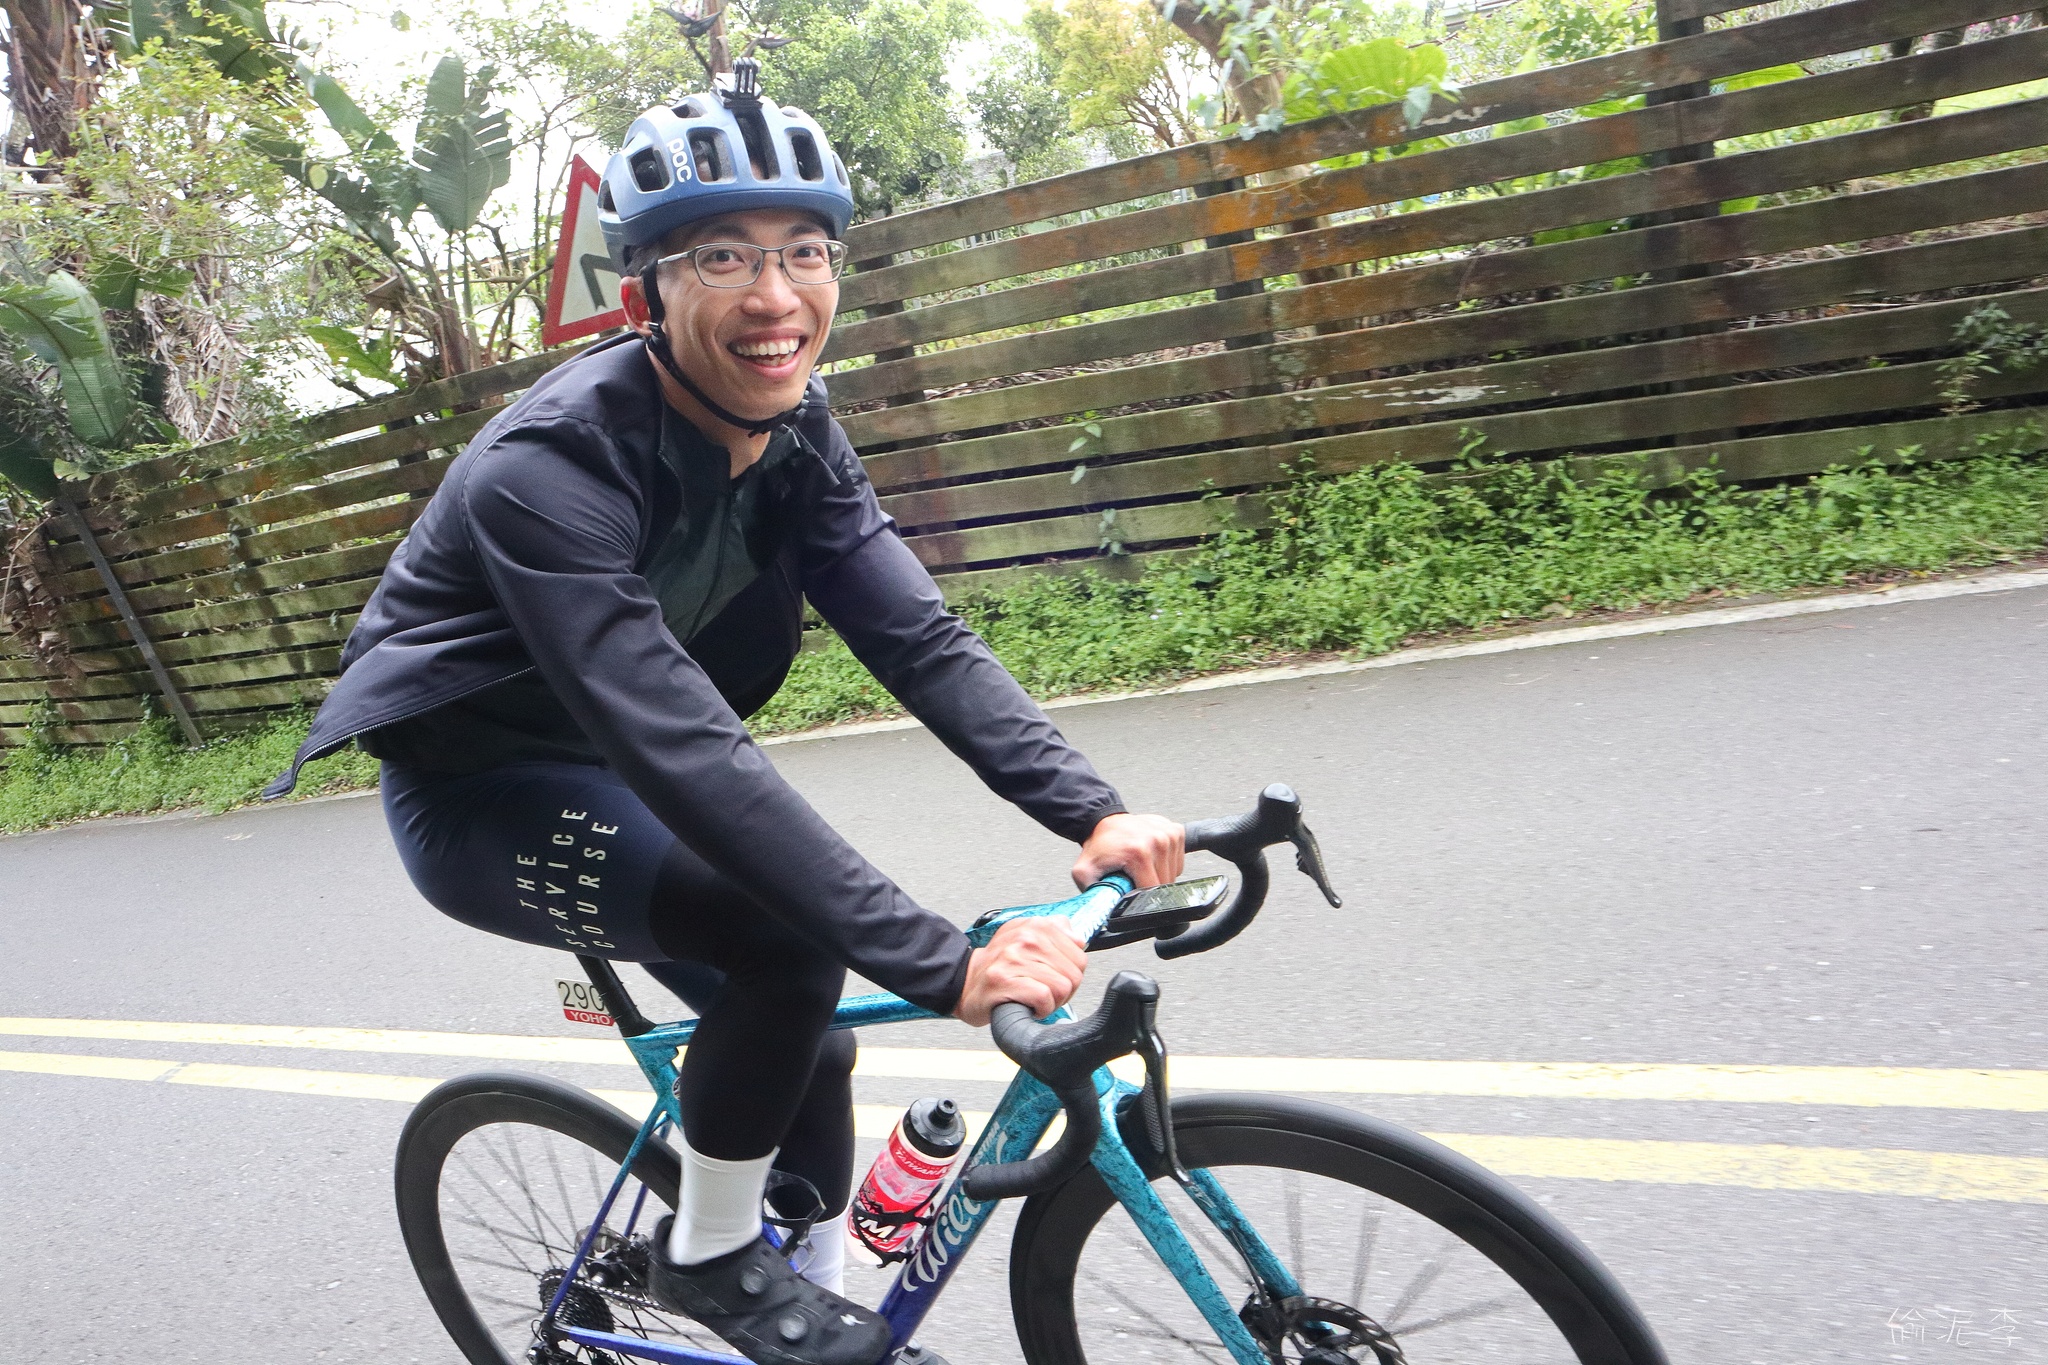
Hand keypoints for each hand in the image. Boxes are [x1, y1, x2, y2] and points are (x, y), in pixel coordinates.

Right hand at [954, 919, 1086, 1026]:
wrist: (966, 983)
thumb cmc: (1000, 966)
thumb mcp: (1025, 938)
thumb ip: (1055, 932)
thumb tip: (1078, 940)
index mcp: (1035, 926)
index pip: (1080, 955)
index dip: (1070, 974)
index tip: (1053, 977)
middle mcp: (1025, 938)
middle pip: (1074, 974)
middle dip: (1063, 991)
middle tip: (1042, 991)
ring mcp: (1013, 959)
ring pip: (1062, 987)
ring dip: (1052, 1002)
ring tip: (1034, 998)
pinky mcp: (1005, 981)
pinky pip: (1044, 998)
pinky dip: (1041, 1009)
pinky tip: (1029, 1006)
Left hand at [1072, 812, 1184, 890]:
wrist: (1104, 822)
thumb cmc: (1099, 847)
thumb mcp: (1084, 873)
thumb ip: (1091, 895)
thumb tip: (1098, 915)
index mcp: (1139, 853)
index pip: (1152, 890)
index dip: (1141, 898)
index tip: (1131, 893)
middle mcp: (1157, 841)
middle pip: (1165, 883)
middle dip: (1149, 887)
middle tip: (1133, 878)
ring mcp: (1169, 835)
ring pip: (1173, 874)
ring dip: (1159, 875)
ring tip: (1141, 867)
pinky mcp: (1176, 831)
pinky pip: (1177, 861)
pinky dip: (1166, 864)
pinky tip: (1151, 857)